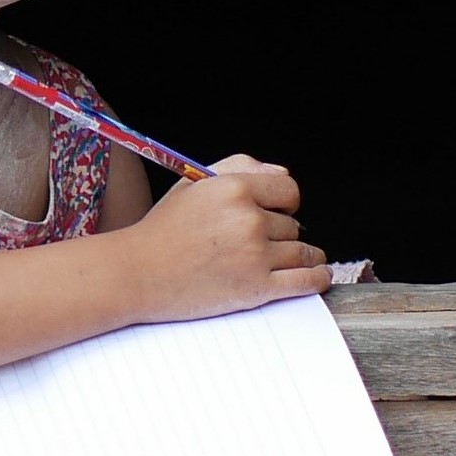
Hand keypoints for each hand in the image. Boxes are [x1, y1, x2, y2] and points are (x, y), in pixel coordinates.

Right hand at [124, 154, 330, 322]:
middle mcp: (249, 219)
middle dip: (279, 232)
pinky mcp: (257, 288)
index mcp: (234, 189)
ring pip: (301, 251)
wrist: (137, 273)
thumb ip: (241, 167)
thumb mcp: (196, 183)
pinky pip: (305, 280)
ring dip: (299, 256)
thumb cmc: (164, 230)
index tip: (279, 210)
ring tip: (290, 260)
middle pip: (292, 224)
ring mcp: (255, 255)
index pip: (289, 190)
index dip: (285, 201)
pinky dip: (317, 277)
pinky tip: (317, 275)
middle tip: (255, 242)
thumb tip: (282, 174)